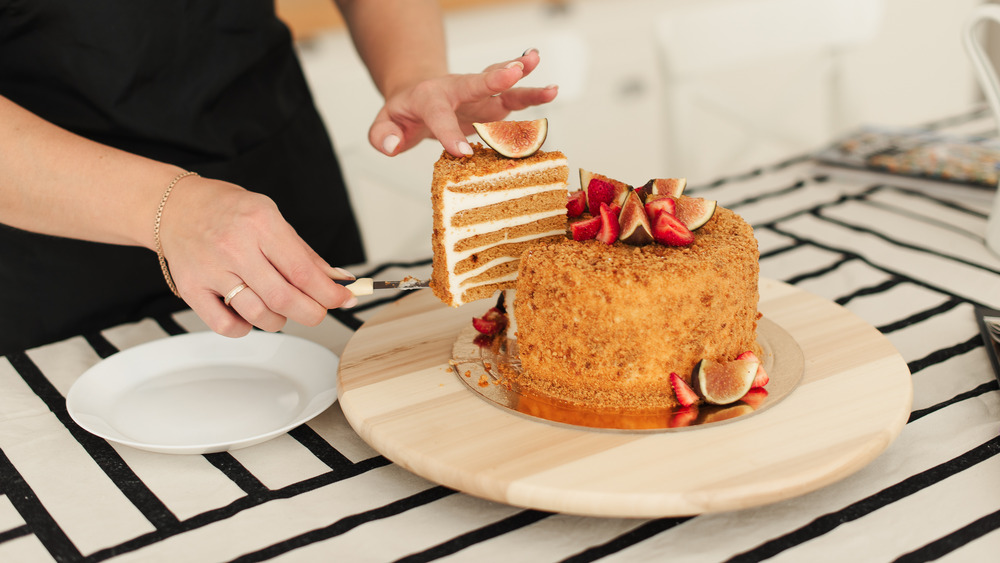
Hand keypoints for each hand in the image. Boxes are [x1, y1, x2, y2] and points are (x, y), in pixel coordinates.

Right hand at [159, 176, 356, 336]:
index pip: (303, 271)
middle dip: (312, 313)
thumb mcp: (271, 217)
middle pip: (284, 298)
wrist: (175, 206)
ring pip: (257, 315)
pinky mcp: (191, 288)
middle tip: (318, 312)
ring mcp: (211, 270)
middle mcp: (234, 247)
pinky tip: (249, 315)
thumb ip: (304, 253)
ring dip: (279, 321)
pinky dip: (245, 328)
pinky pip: (225, 326)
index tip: (343, 300)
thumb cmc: (226, 210)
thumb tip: (337, 280)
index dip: (329, 293)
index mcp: (260, 224)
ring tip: (280, 308)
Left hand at [369, 49, 557, 156]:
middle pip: (475, 83)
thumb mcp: (384, 126)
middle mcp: (456, 91)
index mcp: (428, 99)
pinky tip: (551, 89)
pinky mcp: (492, 103)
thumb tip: (392, 146)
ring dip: (522, 78)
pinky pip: (513, 98)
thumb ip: (383, 136)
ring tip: (542, 73)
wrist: (419, 95)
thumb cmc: (405, 114)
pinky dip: (532, 93)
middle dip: (494, 78)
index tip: (460, 152)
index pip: (439, 116)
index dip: (448, 134)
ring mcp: (477, 96)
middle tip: (513, 72)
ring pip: (500, 85)